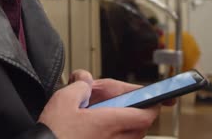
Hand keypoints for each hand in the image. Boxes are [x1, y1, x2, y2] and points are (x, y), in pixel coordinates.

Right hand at [39, 72, 161, 138]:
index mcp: (110, 122)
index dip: (152, 106)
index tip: (157, 100)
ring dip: (128, 128)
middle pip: (141, 128)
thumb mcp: (64, 99)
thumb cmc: (54, 133)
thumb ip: (79, 86)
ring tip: (111, 118)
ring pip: (130, 138)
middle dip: (139, 116)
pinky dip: (116, 137)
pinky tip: (99, 131)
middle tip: (130, 106)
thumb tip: (84, 79)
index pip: (145, 115)